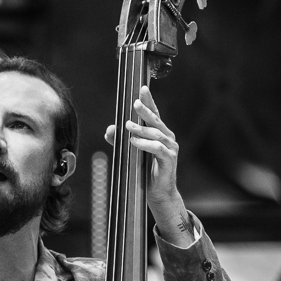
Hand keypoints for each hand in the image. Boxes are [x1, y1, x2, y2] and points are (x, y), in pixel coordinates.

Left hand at [103, 84, 191, 245]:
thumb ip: (121, 140)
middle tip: (134, 103)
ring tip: (127, 126)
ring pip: (156, 133)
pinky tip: (134, 142)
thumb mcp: (131, 153)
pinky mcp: (170, 160)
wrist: (158, 193)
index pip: (154, 113)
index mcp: (160, 133)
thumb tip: (110, 130)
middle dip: (145, 110)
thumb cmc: (146, 171)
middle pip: (156, 120)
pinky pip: (158, 148)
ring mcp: (171, 148)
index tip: (142, 87)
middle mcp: (168, 138)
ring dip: (141, 128)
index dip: (149, 100)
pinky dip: (145, 144)